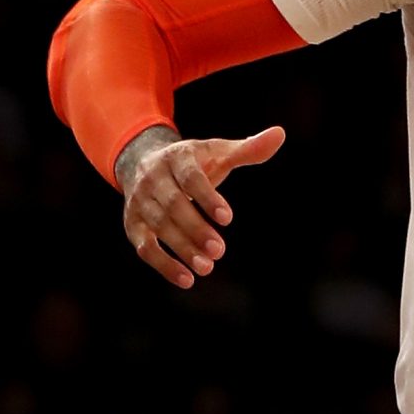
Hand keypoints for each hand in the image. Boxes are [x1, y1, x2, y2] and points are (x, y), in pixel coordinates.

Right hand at [117, 126, 286, 288]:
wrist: (143, 162)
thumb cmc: (193, 162)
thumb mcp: (217, 152)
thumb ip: (248, 149)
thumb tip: (280, 134)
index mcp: (176, 157)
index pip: (190, 177)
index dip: (207, 197)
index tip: (228, 218)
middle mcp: (153, 178)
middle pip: (173, 205)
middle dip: (195, 229)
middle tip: (220, 251)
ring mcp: (140, 203)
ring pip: (158, 227)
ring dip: (182, 249)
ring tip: (207, 267)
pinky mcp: (133, 225)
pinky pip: (144, 247)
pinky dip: (163, 265)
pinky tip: (186, 279)